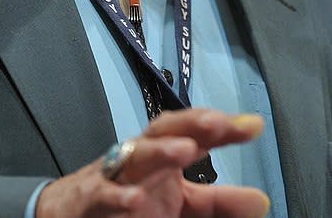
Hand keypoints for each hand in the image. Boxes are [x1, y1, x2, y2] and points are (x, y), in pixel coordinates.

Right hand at [35, 107, 270, 217]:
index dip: (223, 128)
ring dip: (160, 150)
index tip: (254, 125)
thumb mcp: (180, 206)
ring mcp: (113, 174)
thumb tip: (262, 200)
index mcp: (164, 156)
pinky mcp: (90, 199)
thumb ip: (218, 203)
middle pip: (164, 129)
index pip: (195, 134)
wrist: (69, 212)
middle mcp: (140, 157)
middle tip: (218, 123)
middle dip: (191, 122)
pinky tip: (136, 200)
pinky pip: (103, 193)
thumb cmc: (130, 203)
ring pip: (135, 153)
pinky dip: (117, 195)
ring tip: (186, 151)